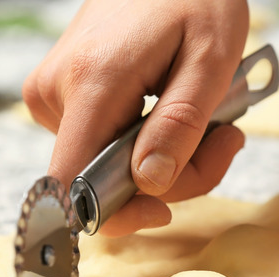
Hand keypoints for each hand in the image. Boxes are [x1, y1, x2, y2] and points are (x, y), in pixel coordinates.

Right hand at [23, 0, 248, 235]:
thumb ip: (180, 125)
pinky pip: (104, 143)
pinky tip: (177, 113)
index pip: (73, 184)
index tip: (166, 209)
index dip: (117, 214)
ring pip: (108, 165)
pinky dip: (148, 142)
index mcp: (92, 83)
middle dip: (171, 177)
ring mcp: (53, 92)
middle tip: (226, 140)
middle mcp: (55, 91)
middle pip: (103, 180)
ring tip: (208, 120)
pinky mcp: (62, 93)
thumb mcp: (210, 61)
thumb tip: (148, 184)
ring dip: (166, 158)